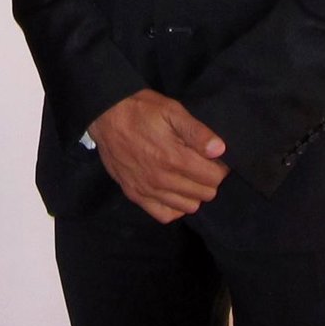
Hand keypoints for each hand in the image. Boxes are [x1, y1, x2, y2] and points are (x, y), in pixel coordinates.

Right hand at [88, 90, 228, 223]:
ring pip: (188, 207)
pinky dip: (174, 207)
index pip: (214, 178)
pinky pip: (164, 215)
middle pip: (204, 194)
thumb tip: (219, 150)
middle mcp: (162, 180)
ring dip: (193, 193)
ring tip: (186, 175)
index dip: (219, 167)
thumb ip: (196, 132)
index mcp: (174, 158)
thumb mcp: (171, 110)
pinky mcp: (134, 194)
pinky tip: (173, 190)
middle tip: (200, 164)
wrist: (105, 114)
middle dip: (208, 180)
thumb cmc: (141, 110)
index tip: (214, 158)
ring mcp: (147, 190)